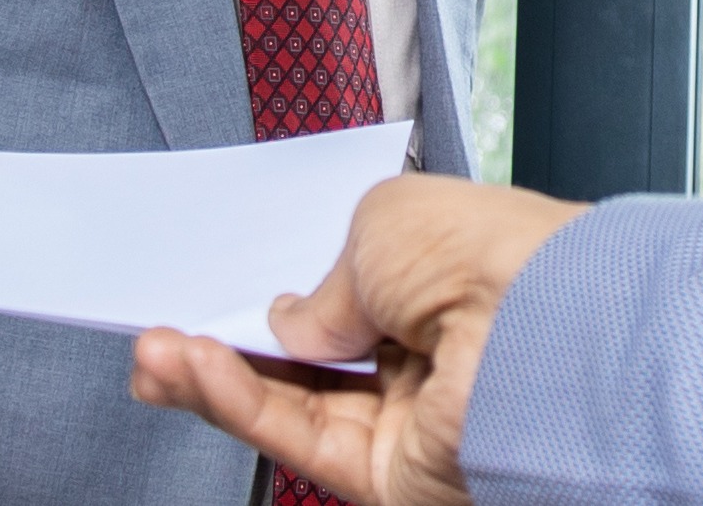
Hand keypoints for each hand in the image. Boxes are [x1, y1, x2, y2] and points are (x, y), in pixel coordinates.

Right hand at [129, 175, 587, 505]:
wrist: (549, 336)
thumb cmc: (496, 258)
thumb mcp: (384, 223)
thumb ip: (321, 279)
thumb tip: (293, 323)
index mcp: (450, 277)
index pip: (353, 291)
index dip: (287, 293)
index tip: (222, 287)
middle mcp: (436, 351)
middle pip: (313, 359)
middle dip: (233, 344)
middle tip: (165, 325)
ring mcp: (414, 419)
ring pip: (294, 405)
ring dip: (216, 376)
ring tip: (153, 349)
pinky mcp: (394, 479)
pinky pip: (299, 438)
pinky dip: (238, 404)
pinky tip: (190, 370)